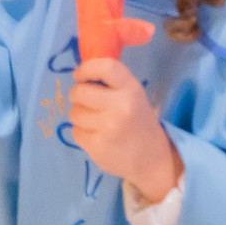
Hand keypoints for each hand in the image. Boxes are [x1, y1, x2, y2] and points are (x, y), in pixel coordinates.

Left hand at [69, 59, 182, 202]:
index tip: (79, 75)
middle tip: (85, 100)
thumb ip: (110, 81)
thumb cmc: (137, 119)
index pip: (105, 67)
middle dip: (77, 94)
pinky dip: (81, 132)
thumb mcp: (132, 94)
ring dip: (79, 114)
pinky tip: (95, 135)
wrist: (151, 157)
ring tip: (93, 120)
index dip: (86, 68)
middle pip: (80, 92)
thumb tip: (80, 73)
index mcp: (131, 89)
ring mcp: (109, 128)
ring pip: (74, 112)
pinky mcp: (98, 147)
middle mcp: (121, 107)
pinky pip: (75, 131)